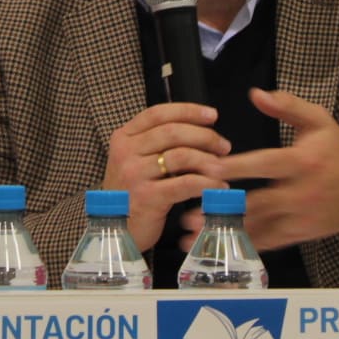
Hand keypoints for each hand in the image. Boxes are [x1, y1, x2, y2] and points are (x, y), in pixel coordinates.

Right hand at [100, 102, 231, 251]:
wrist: (115, 228)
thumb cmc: (132, 193)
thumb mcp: (134, 161)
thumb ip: (156, 143)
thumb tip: (199, 129)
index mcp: (123, 137)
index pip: (158, 113)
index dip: (188, 111)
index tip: (212, 115)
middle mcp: (125, 152)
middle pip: (172, 132)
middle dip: (204, 136)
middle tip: (223, 145)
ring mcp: (134, 174)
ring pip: (181, 155)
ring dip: (208, 159)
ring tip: (222, 167)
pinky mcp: (147, 197)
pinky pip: (185, 184)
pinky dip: (207, 183)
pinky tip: (218, 186)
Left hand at [178, 87, 338, 251]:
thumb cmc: (337, 151)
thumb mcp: (320, 121)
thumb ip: (287, 106)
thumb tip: (256, 93)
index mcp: (303, 162)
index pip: (266, 164)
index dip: (238, 167)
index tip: (210, 168)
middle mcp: (301, 193)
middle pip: (259, 203)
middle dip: (224, 208)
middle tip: (189, 213)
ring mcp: (300, 217)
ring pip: (260, 227)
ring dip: (227, 232)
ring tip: (194, 235)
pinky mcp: (299, 234)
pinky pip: (269, 241)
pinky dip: (243, 244)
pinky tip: (218, 245)